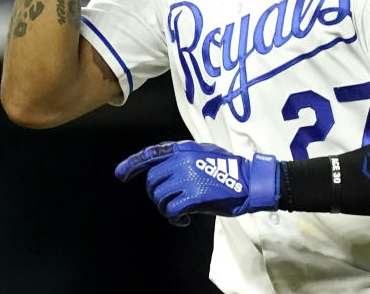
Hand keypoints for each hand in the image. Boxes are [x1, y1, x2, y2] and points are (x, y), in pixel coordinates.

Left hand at [115, 140, 278, 226]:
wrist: (249, 181)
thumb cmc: (229, 169)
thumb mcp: (204, 153)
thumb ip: (184, 158)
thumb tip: (166, 169)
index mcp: (183, 150)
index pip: (150, 154)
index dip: (132, 164)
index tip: (120, 174)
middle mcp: (181, 161)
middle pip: (152, 181)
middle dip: (156, 195)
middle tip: (169, 203)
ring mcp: (187, 177)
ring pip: (159, 197)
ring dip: (165, 207)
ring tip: (178, 212)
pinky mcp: (194, 196)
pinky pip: (171, 210)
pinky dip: (174, 217)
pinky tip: (183, 220)